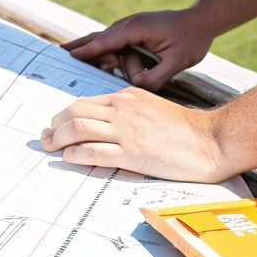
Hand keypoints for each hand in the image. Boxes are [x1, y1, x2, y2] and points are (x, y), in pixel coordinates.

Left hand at [41, 88, 240, 182]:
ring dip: (57, 139)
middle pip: (74, 112)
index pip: (85, 103)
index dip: (64, 115)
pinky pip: (92, 151)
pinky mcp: (132, 153)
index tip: (55, 126)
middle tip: (46, 138)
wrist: (211, 140)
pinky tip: (69, 159)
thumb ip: (128, 112)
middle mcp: (122, 109)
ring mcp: (126, 130)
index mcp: (126, 97)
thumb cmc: (185, 130)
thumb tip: (105, 124)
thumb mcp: (151, 108)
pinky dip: (74, 155)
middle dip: (54, 126)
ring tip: (51, 149)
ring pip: (77, 128)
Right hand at [61, 9, 215, 89]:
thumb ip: (158, 76)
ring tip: (72, 58)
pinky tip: (99, 62)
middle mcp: (129, 25)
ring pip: (106, 42)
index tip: (69, 56)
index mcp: (136, 28)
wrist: (202, 20)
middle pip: (98, 38)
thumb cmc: (192, 38)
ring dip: (95, 53)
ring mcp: (130, 28)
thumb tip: (137, 87)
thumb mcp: (179, 60)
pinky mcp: (134, 33)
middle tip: (57, 53)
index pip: (105, 41)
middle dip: (79, 46)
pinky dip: (104, 51)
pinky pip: (114, 44)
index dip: (87, 50)